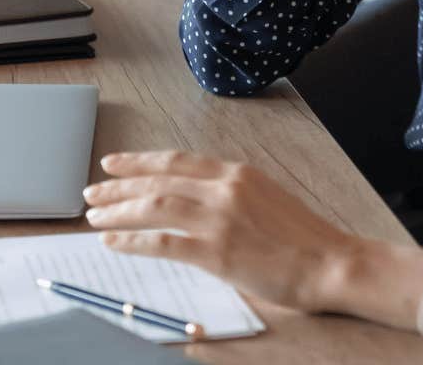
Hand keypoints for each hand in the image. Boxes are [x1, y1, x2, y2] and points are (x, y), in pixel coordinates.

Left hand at [87, 151, 422, 329]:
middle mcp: (226, 189)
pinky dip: (132, 241)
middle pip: (159, 181)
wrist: (331, 262)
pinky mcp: (217, 252)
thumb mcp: (267, 199)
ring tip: (94, 217)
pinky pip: (162, 242)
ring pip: (154, 206)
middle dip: (119, 186)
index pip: (177, 161)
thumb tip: (192, 203)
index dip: (140, 161)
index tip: (114, 163)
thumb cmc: (304, 238)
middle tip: (91, 192)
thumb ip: (231, 195)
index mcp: (239, 173)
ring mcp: (220, 219)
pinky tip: (113, 243)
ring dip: (118, 211)